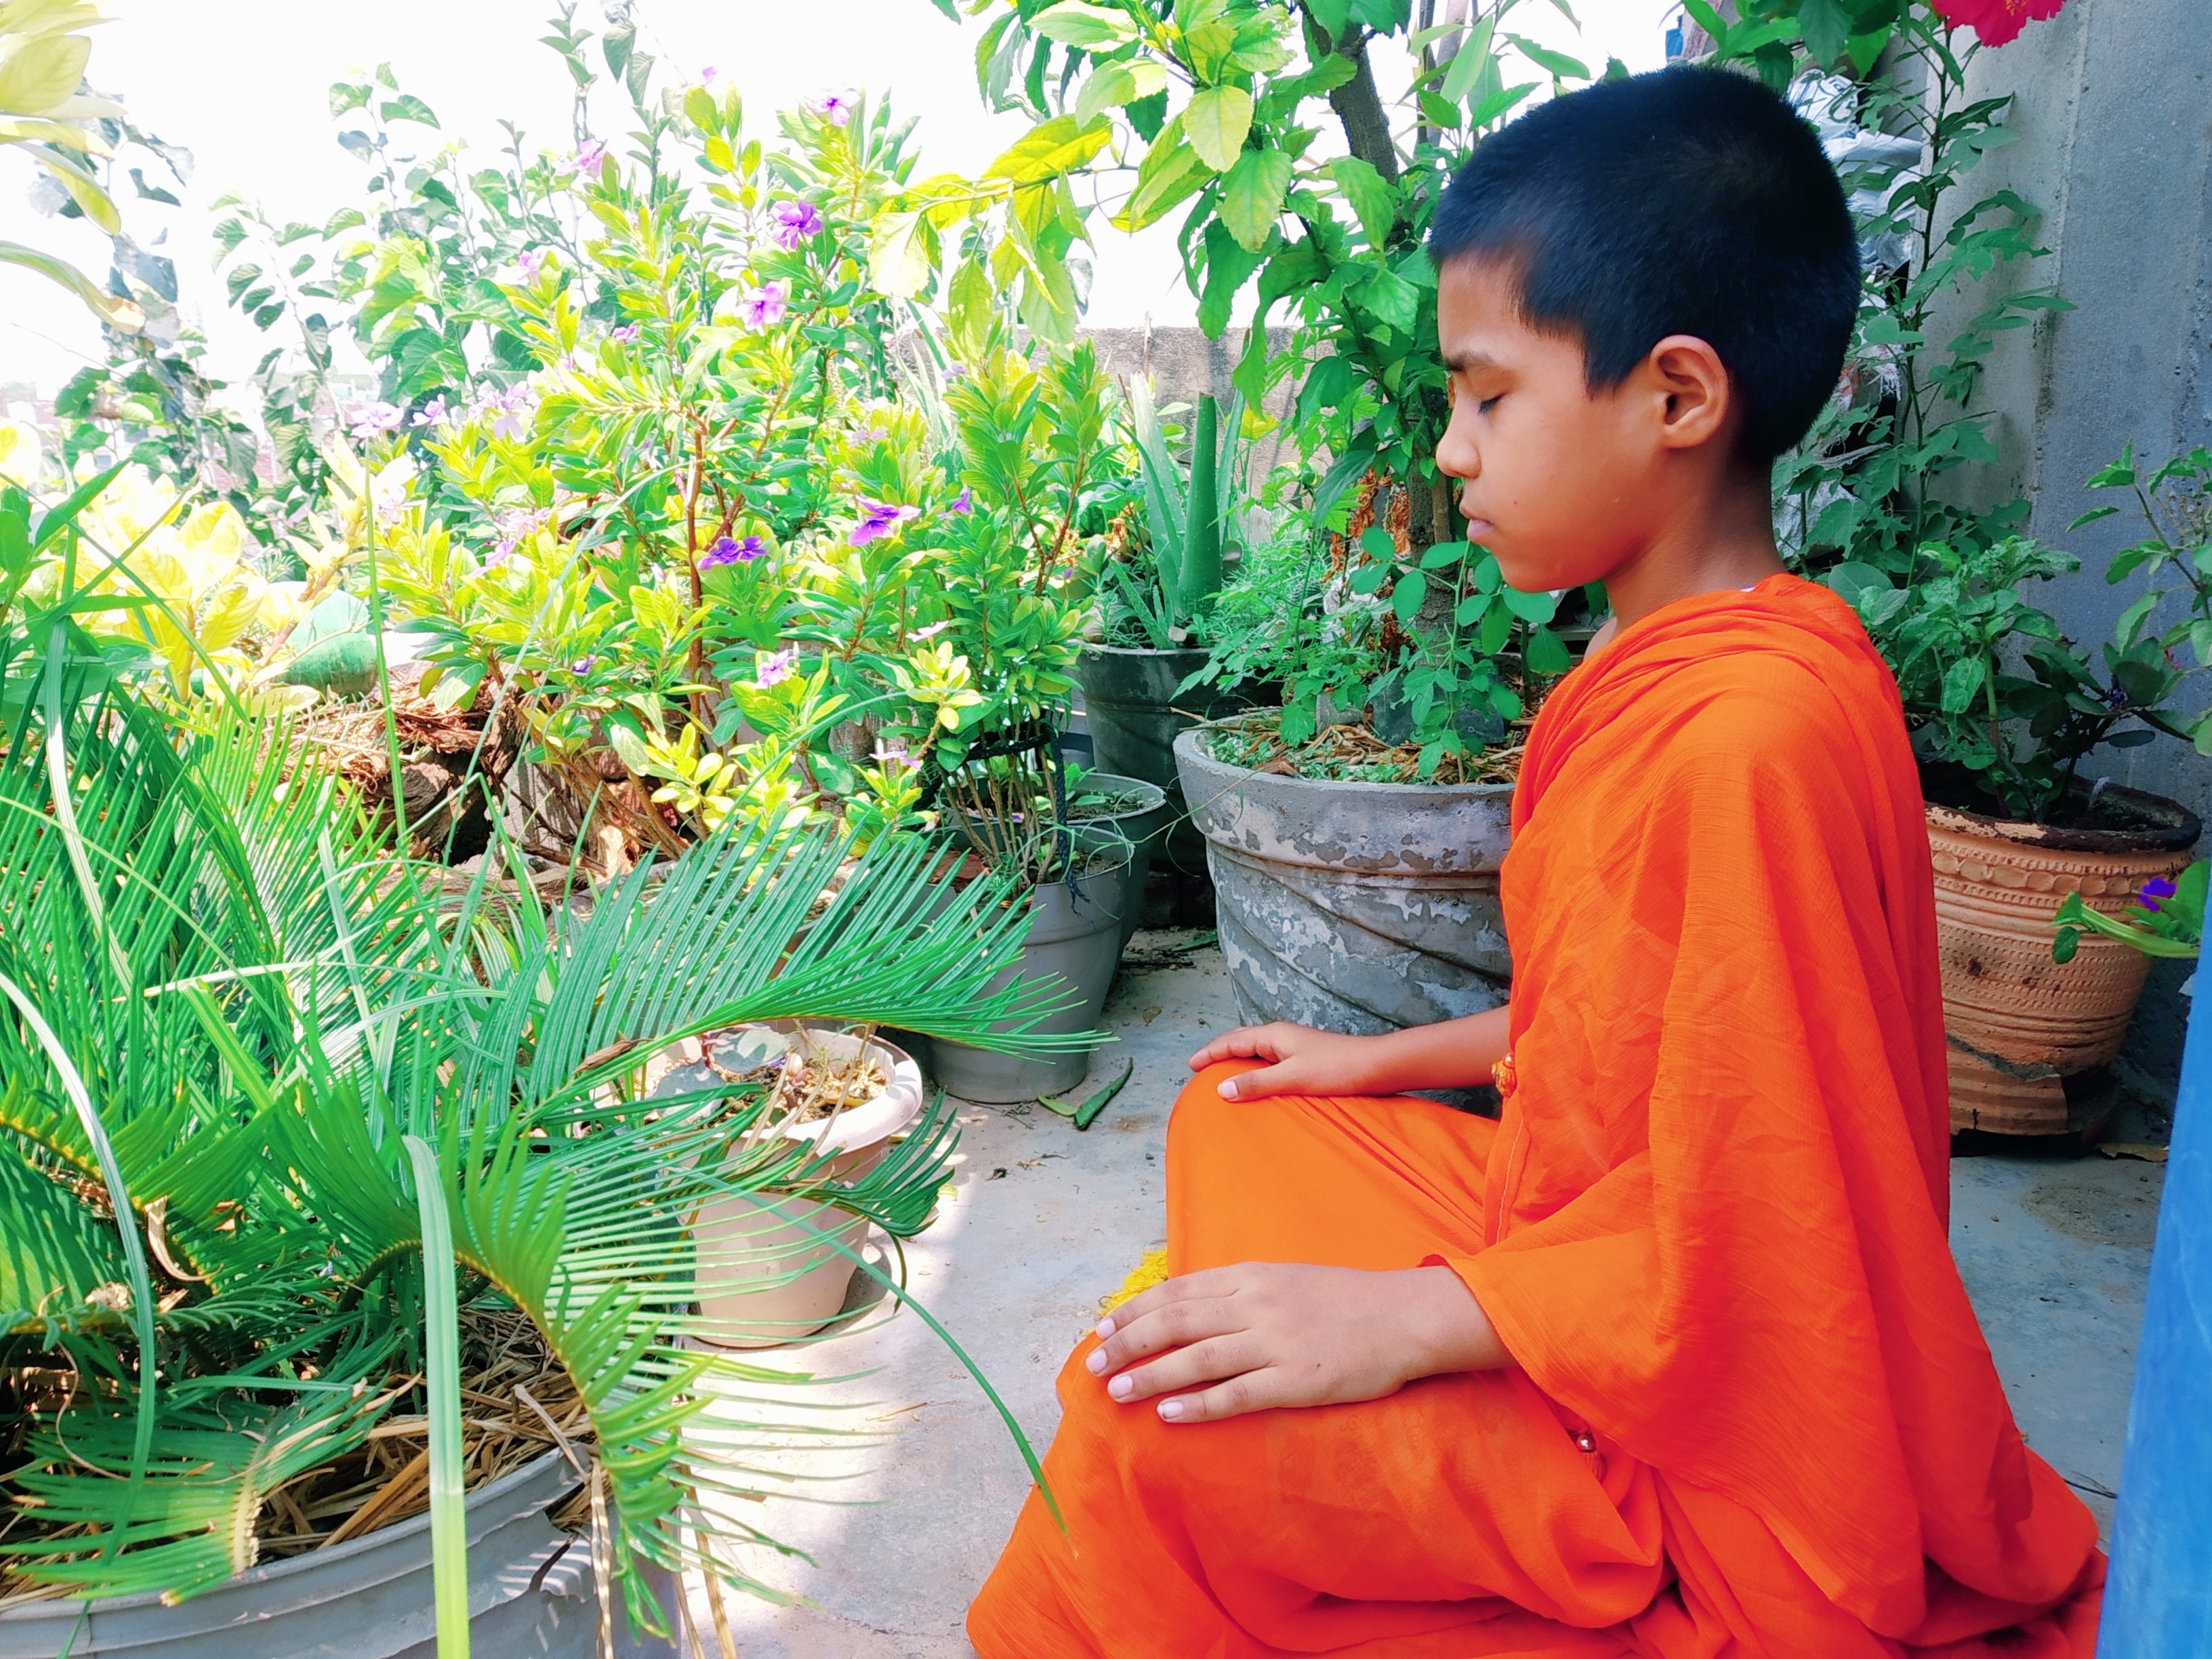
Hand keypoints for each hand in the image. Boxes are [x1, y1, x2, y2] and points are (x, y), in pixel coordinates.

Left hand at [1085, 1262, 1506, 1423]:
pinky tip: (1167, 1415)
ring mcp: (1275, 1343)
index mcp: (1251, 1277)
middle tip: (1093, 1363)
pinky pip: (1236, 1395)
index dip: (1135, 1309)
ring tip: (1116, 1391)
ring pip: (1196, 1358)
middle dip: (1128, 1342)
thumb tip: (1193, 1306)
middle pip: (1175, 1322)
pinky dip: (1197, 1405)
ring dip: (1149, 1375)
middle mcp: (1255, 1305)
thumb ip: (1241, 1291)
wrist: (1403, 1317)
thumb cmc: (1345, 1300)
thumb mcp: (1286, 1279)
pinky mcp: (1295, 1381)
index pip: (1178, 1291)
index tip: (1103, 1326)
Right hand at [1185, 1022, 1392, 1100]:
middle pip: (1242, 1040)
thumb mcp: (1293, 1078)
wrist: (1378, 1066)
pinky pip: (1270, 1060)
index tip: (1191, 1064)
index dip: (1210, 1052)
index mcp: (1275, 1035)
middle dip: (1220, 1052)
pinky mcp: (1306, 1059)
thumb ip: (1257, 1084)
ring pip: (1257, 1050)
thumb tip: (1221, 1090)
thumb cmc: (1338, 1068)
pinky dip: (1255, 1069)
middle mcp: (1283, 1036)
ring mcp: (1295, 1047)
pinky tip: (1259, 1082)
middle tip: (1201, 1067)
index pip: (1232, 1040)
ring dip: (1238, 1060)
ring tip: (1224, 1075)